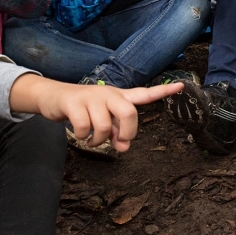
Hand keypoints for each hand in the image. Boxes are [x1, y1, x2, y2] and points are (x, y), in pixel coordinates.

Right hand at [8, 75, 183, 152]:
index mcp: (119, 98)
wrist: (53, 98)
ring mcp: (91, 97)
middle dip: (127, 132)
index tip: (181, 86)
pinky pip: (83, 126)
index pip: (145, 94)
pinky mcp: (74, 103)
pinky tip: (80, 135)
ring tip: (92, 140)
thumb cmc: (85, 110)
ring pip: (104, 125)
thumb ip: (117, 134)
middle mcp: (108, 94)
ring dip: (98, 140)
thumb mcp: (104, 121)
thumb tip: (124, 148)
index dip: (163, 91)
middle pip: (129, 112)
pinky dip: (82, 136)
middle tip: (119, 142)